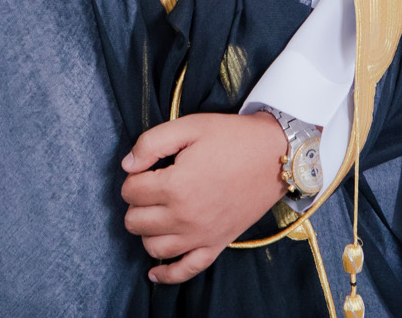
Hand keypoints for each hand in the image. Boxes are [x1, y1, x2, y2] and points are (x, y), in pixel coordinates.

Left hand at [120, 111, 289, 283]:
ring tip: (156, 212)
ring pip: (153, 247)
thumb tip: (127, 165)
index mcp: (176, 186)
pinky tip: (154, 272)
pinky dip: (166, 275)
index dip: (134, 176)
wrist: (274, 156)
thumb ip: (151, 143)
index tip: (147, 168)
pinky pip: (186, 270)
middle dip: (136, 203)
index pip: (130, 191)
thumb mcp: (190, 126)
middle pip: (135, 221)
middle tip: (152, 187)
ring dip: (147, 231)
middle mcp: (185, 217)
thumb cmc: (233, 138)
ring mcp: (200, 235)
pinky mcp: (216, 245)